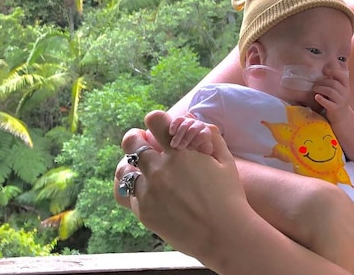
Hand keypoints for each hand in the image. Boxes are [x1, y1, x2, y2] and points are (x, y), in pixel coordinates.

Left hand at [115, 111, 251, 257]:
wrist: (222, 233)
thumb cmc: (229, 196)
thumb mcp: (226, 161)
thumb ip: (212, 137)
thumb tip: (198, 124)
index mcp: (181, 153)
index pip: (155, 121)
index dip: (155, 119)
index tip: (156, 123)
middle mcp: (160, 170)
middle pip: (132, 143)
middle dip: (134, 138)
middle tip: (137, 140)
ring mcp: (149, 191)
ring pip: (124, 170)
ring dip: (130, 165)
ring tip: (136, 167)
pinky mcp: (144, 212)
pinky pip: (127, 194)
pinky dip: (132, 188)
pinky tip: (140, 188)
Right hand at [169, 113, 214, 154]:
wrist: (188, 143)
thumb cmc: (197, 150)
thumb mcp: (204, 152)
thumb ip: (206, 151)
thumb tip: (208, 153)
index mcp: (206, 133)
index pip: (203, 135)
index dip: (196, 142)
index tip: (190, 149)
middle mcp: (199, 125)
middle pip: (193, 129)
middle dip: (185, 139)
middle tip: (179, 148)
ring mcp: (190, 121)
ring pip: (185, 125)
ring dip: (178, 135)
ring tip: (173, 145)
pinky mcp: (181, 119)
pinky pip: (178, 119)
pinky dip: (174, 125)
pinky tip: (171, 133)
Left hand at [313, 67, 352, 123]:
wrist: (343, 118)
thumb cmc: (338, 102)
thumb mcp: (339, 91)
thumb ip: (334, 82)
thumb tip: (325, 70)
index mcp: (346, 87)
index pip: (342, 76)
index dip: (334, 72)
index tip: (325, 72)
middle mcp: (345, 93)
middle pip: (334, 83)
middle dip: (323, 82)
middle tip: (316, 84)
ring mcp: (341, 101)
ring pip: (330, 91)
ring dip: (321, 88)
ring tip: (315, 89)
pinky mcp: (335, 109)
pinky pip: (327, 102)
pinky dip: (321, 99)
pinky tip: (316, 97)